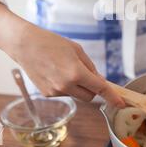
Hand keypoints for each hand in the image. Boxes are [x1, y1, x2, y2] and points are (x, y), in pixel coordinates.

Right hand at [0, 4, 123, 105]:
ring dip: (78, 87)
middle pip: (90, 96)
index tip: (120, 103)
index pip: (100, 89)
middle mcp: (66, 85)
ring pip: (77, 95)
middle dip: (93, 89)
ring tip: (65, 68)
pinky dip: (66, 86)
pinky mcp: (47, 93)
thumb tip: (99, 80)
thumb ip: (90, 67)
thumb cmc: (51, 43)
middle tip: (88, 75)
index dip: (112, 97)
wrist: (25, 45)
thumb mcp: (77, 50)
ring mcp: (55, 91)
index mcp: (76, 73)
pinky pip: (64, 93)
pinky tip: (56, 73)